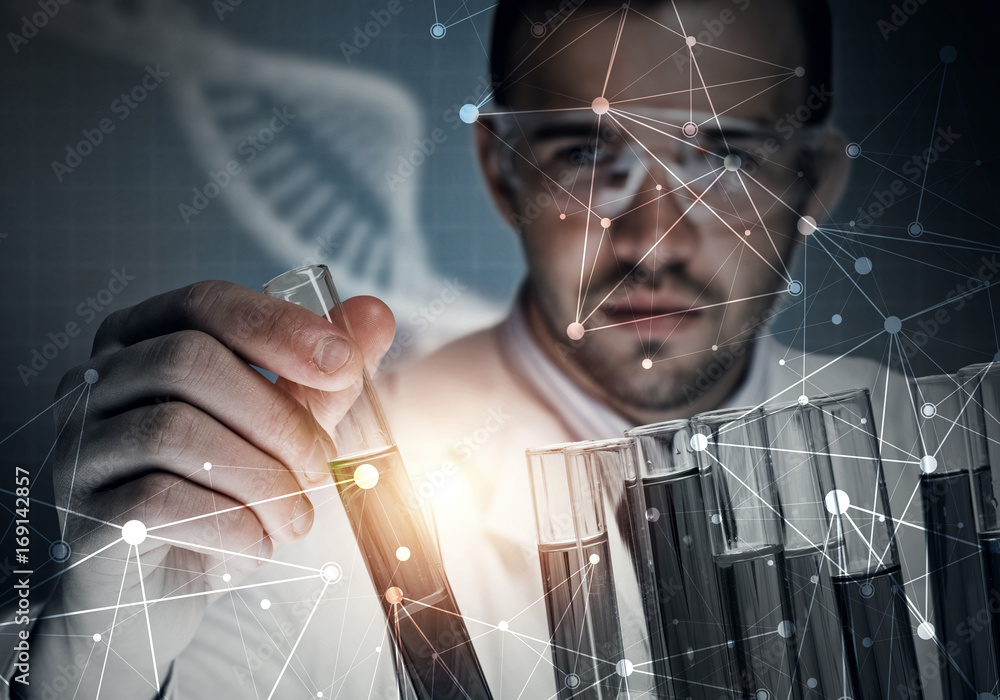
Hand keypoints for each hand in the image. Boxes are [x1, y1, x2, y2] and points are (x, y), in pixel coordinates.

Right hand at [34, 280, 393, 698]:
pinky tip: (257, 542)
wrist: (161, 591)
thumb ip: (321, 376)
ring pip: (175, 430)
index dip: (279, 327)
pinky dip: (232, 524)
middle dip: (278, 416)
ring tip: (296, 516)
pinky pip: (160, 501)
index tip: (344, 364)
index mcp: (143, 342)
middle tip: (321, 465)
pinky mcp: (82, 514)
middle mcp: (94, 383)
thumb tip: (375, 313)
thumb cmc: (221, 495)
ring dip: (262, 478)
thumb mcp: (280, 431)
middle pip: (188, 360)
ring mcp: (77, 446)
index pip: (205, 303)